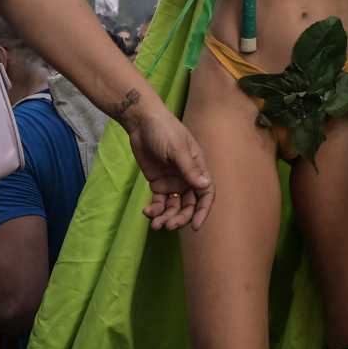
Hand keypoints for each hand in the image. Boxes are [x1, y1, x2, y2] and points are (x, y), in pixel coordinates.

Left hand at [127, 105, 214, 230]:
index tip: (195, 227)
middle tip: (168, 225)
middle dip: (180, 218)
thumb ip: (189, 168)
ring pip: (173, 207)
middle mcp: (187, 177)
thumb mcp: (176, 148)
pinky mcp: (158, 183)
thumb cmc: (164, 129)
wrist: (141, 122)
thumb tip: (205, 186)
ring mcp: (172, 181)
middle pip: (189, 205)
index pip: (206, 194)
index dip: (203, 211)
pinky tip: (147, 212)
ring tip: (155, 224)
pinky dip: (155, 209)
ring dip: (166, 217)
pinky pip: (159, 202)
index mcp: (197, 167)